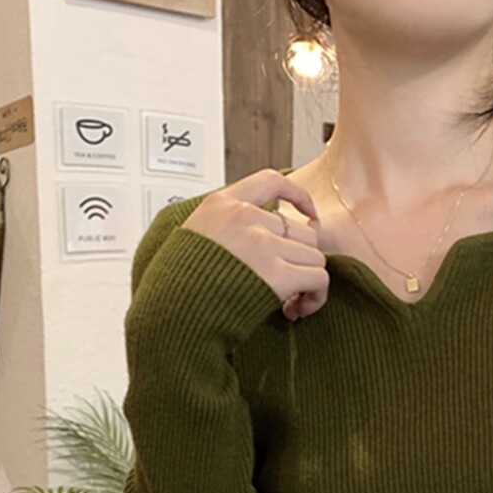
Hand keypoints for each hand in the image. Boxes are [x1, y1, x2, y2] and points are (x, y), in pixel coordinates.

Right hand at [181, 168, 328, 320]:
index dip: (299, 196)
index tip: (310, 214)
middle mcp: (245, 218)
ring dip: (310, 281)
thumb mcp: (195, 235)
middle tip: (290, 285)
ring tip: (291, 301)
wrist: (173, 311)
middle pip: (303, 230)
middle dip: (302, 259)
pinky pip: (318, 278)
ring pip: (314, 256)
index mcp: (222, 204)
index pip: (272, 181)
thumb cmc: (182, 284)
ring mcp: (261, 243)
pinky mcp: (276, 273)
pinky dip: (316, 297)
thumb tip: (261, 236)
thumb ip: (226, 227)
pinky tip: (297, 309)